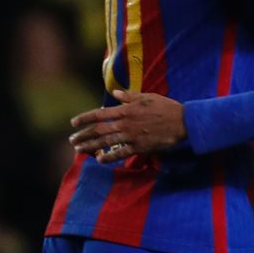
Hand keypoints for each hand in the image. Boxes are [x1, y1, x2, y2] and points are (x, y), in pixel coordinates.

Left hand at [68, 89, 186, 163]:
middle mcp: (125, 123)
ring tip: (79, 150)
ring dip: (90, 146)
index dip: (84, 118)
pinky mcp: (139, 147)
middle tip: (72, 140)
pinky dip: (109, 157)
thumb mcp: (146, 96)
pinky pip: (120, 153)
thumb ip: (129, 96)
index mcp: (126, 109)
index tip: (73, 123)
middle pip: (98, 130)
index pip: (99, 114)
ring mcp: (131, 136)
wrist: (181, 121)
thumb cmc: (165, 107)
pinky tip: (99, 160)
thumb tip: (115, 92)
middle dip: (83, 135)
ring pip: (105, 143)